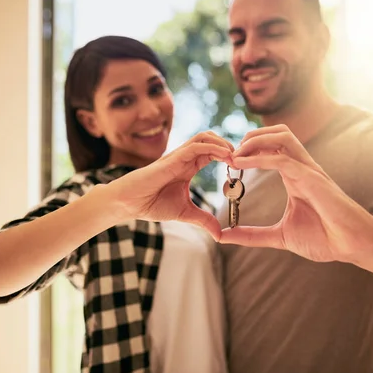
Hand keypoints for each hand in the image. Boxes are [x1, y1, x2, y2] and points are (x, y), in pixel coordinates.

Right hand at [107, 131, 233, 239]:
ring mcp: (179, 156)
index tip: (242, 166)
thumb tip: (219, 235)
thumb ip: (203, 220)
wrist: (130, 203)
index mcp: (189, 166)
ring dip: (223, 143)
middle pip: (212, 139)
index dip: (228, 155)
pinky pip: (196, 146)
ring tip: (235, 156)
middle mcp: (185, 158)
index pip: (213, 152)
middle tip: (243, 159)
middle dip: (230, 146)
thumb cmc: (151, 204)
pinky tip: (225, 156)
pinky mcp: (173, 158)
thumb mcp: (185, 213)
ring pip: (205, 137)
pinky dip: (214, 148)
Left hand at [219, 125, 372, 262]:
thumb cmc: (325, 239)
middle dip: (250, 137)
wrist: (351, 245)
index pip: (271, 149)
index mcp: (295, 176)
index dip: (249, 150)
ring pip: (281, 137)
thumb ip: (253, 235)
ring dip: (255, 140)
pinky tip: (240, 165)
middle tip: (229, 154)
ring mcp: (308, 170)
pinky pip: (283, 159)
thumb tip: (226, 236)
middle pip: (276, 134)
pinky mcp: (312, 178)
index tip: (228, 163)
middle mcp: (302, 168)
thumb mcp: (280, 236)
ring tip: (235, 155)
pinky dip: (259, 158)